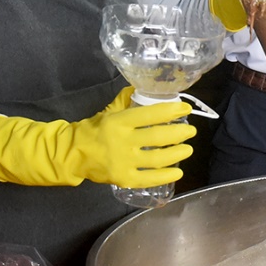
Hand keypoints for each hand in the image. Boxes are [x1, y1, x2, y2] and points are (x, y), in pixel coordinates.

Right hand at [0, 87, 195, 188]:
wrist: (73, 153)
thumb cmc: (95, 129)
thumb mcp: (110, 110)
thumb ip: (128, 100)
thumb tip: (148, 87)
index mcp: (119, 121)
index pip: (150, 114)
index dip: (171, 111)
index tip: (186, 108)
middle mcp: (122, 141)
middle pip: (158, 138)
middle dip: (179, 134)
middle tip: (191, 131)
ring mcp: (123, 162)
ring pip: (157, 158)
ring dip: (177, 153)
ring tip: (188, 149)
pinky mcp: (123, 179)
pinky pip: (149, 179)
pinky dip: (166, 175)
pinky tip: (177, 171)